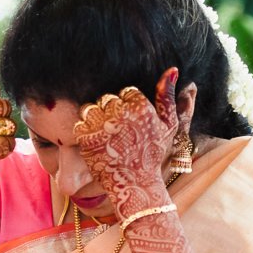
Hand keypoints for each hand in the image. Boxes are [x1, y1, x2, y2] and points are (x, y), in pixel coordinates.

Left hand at [75, 68, 180, 209]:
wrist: (135, 183)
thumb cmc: (153, 153)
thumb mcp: (168, 125)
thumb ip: (169, 97)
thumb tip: (173, 70)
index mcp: (140, 107)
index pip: (126, 91)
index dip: (127, 105)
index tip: (131, 120)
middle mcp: (119, 113)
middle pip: (107, 98)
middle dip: (111, 111)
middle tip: (118, 129)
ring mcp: (101, 125)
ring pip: (91, 108)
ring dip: (96, 118)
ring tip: (106, 133)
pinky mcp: (85, 138)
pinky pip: (79, 123)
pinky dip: (85, 130)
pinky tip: (96, 140)